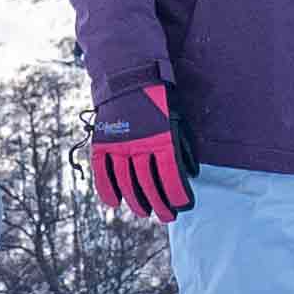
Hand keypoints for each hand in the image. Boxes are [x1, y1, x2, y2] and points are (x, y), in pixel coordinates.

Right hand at [91, 105, 190, 225]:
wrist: (128, 75)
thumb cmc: (158, 99)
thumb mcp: (177, 119)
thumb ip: (182, 147)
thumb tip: (190, 174)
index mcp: (162, 138)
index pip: (170, 176)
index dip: (177, 195)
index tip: (183, 206)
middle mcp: (140, 144)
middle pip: (148, 184)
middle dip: (160, 205)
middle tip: (167, 217)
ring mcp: (119, 144)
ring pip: (125, 182)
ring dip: (135, 202)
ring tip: (144, 213)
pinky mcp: (102, 142)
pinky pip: (102, 172)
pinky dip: (107, 190)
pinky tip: (114, 203)